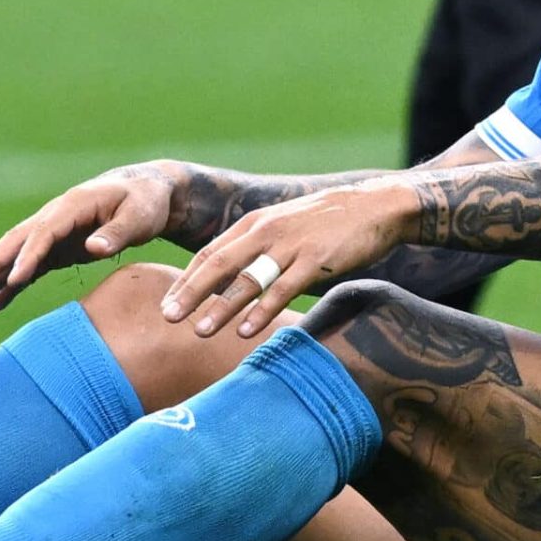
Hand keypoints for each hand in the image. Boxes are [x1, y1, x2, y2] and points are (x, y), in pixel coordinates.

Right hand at [0, 164, 178, 310]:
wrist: (147, 192)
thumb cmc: (146, 202)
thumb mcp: (140, 215)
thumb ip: (118, 232)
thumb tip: (94, 247)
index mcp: (74, 204)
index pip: (45, 231)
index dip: (29, 254)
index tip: (15, 278)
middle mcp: (56, 216)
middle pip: (19, 240)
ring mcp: (54, 232)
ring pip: (17, 254)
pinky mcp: (58, 248)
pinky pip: (29, 267)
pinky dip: (12, 284)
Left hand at [159, 181, 416, 339]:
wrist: (373, 208)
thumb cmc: (324, 224)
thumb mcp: (282, 228)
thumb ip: (255, 249)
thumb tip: (227, 280)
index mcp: (254, 224)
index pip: (210, 253)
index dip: (186, 279)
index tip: (167, 304)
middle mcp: (266, 231)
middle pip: (219, 265)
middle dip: (191, 293)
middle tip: (168, 318)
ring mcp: (290, 245)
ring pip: (247, 279)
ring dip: (221, 307)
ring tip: (200, 332)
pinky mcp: (315, 260)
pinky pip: (283, 289)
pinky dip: (262, 311)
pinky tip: (245, 331)